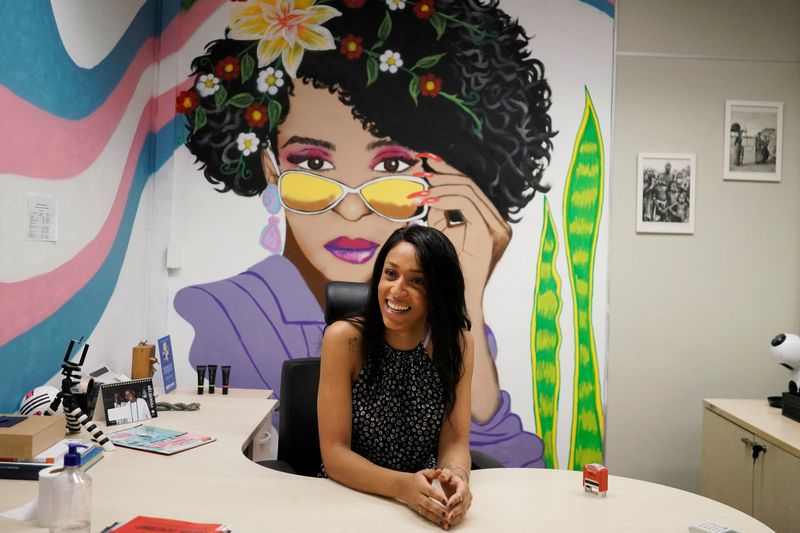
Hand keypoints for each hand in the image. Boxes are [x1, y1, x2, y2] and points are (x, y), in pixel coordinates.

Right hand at [402, 469, 448, 526]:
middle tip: (447, 514)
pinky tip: (441, 523)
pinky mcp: (417, 509)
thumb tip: (440, 471)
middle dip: (438, 510)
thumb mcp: (424, 473)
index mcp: (421, 485)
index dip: (438, 496)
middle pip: (428, 503)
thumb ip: (433, 473)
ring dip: (436, 518)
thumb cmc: (416, 479)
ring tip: (446, 521)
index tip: (446, 501)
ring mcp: (417, 503)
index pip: (430, 491)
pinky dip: (433, 520)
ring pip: (427, 511)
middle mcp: (418, 495)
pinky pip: (425, 515)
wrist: (402, 486)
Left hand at [425, 171, 511, 304]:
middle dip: (441, 175)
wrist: (454, 298)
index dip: (447, 172)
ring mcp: (498, 228)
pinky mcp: (490, 234)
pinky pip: (466, 204)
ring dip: (439, 187)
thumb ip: (439, 210)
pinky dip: (445, 198)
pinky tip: (427, 201)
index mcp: (489, 221)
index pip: (468, 187)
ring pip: (467, 190)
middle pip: (469, 184)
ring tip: (418, 192)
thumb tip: (426, 188)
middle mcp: (498, 223)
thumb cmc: (444, 268)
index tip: (424, 162)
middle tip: (418, 173)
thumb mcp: (441, 231)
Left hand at [437, 467, 471, 529]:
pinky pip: (460, 516)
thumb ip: (444, 474)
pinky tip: (447, 525)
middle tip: (448, 517)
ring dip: (455, 518)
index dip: (455, 499)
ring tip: (447, 523)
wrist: (456, 482)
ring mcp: (466, 503)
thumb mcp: (447, 473)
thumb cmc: (450, 478)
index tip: (448, 504)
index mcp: (463, 486)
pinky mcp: (463, 509)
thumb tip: (441, 476)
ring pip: (462, 512)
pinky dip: (454, 521)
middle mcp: (467, 496)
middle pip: (462, 505)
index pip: (461, 493)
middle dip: (455, 512)